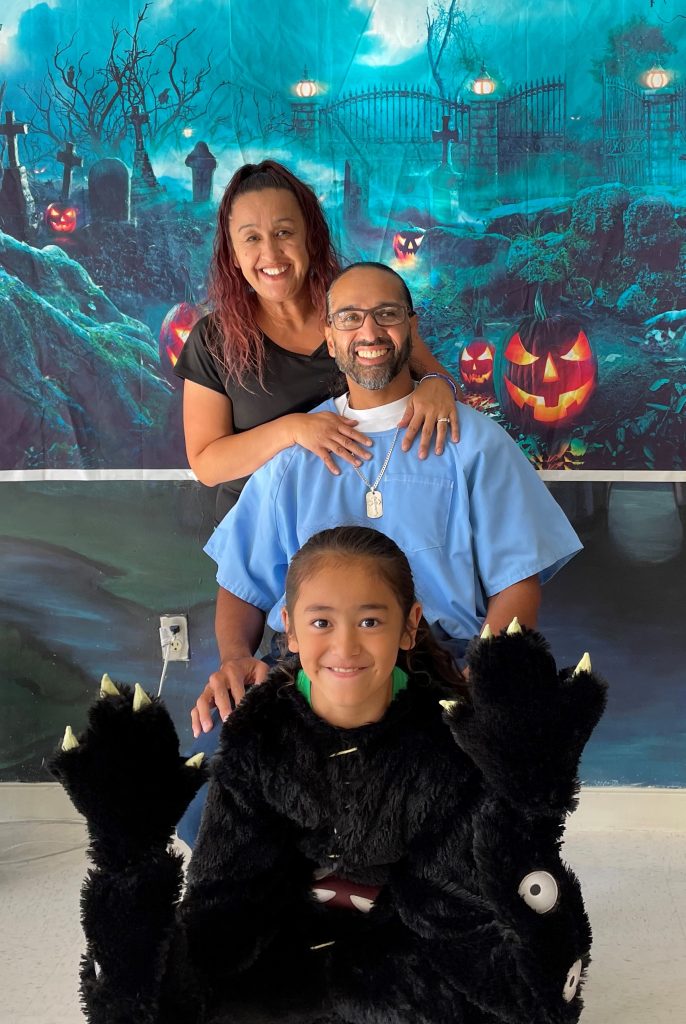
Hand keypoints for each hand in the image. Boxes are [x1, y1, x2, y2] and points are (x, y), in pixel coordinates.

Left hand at [50, 681, 206, 863]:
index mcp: (151, 746)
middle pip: (116, 711)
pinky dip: (69, 744)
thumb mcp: (184, 789)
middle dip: (114, 700)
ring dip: (97, 718)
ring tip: (98, 713)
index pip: (147, 713)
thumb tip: (203, 755)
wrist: (132, 845)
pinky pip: (68, 751)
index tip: (138, 694)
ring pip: (94, 726)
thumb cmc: (161, 815)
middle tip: (111, 693)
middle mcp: (125, 745)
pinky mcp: (79, 773)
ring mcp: (99, 758)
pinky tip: (71, 737)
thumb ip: (193, 769)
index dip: (142, 701)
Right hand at [191, 656, 269, 736]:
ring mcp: (208, 688)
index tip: (243, 713)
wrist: (235, 662)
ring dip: (204, 715)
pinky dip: (195, 720)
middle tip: (227, 722)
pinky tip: (198, 733)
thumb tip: (262, 693)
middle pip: (218, 693)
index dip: (239, 699)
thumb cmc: (249, 668)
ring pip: (202, 700)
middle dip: (222, 708)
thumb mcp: (260, 668)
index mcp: (232, 670)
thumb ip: (263, 678)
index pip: (236, 686)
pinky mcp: (204, 697)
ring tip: (208, 729)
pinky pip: (196, 708)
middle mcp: (217, 678)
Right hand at [289, 412, 372, 474]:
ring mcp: (324, 441)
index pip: (351, 432)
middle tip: (368, 456)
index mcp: (336, 425)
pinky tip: (337, 471)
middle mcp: (331, 433)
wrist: (297, 425)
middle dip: (358, 450)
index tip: (370, 444)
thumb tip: (355, 423)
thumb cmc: (314, 420)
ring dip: (349, 458)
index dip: (361, 438)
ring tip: (358, 464)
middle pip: (347, 442)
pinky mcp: (317, 448)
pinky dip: (331, 465)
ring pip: (339, 450)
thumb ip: (343, 419)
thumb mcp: (329, 415)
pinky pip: (325, 458)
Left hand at [398, 377, 459, 456]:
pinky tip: (455, 440)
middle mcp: (431, 411)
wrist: (438, 379)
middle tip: (422, 456)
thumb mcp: (412, 400)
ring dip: (440, 440)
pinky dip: (455, 430)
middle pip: (427, 430)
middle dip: (424, 444)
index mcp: (420, 409)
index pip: (413, 426)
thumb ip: (407, 414)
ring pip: (441, 428)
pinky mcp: (452, 409)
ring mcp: (443, 410)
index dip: (408, 438)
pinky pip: (454, 421)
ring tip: (438, 452)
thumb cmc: (423, 392)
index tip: (405, 449)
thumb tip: (399, 427)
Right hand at [444, 625, 606, 812]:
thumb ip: (458, 716)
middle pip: (517, 658)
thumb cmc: (498, 763)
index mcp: (495, 702)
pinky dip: (582, 674)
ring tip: (537, 640)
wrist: (533, 790)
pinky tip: (581, 660)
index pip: (489, 664)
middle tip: (515, 625)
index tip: (489, 631)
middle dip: (516, 639)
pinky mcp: (572, 712)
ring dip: (540, 650)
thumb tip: (446, 698)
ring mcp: (549, 702)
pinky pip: (580, 687)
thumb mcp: (470, 740)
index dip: (489, 645)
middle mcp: (521, 697)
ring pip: (544, 665)